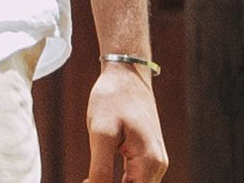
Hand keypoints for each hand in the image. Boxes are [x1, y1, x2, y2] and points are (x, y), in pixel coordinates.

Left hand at [84, 63, 167, 181]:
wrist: (126, 72)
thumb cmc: (112, 97)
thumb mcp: (101, 132)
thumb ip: (101, 169)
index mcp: (150, 163)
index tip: (85, 181)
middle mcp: (158, 166)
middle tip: (86, 179)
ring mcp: (155, 161)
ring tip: (89, 178)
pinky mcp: (149, 156)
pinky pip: (136, 179)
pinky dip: (119, 182)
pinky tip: (100, 175)